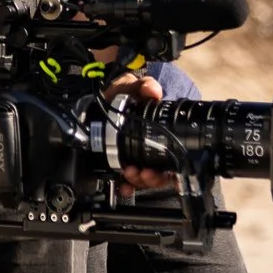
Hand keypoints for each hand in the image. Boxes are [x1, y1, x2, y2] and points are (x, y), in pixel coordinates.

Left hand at [107, 70, 174, 189]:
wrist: (100, 101)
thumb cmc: (121, 94)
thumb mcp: (132, 85)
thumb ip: (143, 85)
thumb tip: (154, 91)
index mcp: (158, 134)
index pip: (172, 156)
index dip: (170, 167)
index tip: (160, 167)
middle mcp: (150, 149)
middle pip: (160, 173)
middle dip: (153, 178)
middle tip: (144, 173)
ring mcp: (135, 158)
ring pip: (144, 179)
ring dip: (140, 181)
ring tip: (131, 174)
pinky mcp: (120, 163)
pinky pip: (127, 181)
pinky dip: (127, 187)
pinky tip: (124, 187)